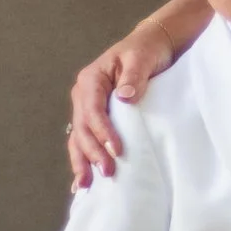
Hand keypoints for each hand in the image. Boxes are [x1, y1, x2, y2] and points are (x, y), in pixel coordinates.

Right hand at [66, 18, 179, 189]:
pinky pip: (85, 140)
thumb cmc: (147, 50)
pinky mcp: (96, 117)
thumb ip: (134, 77)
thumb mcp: (142, 58)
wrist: (151, 45)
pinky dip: (83, 158)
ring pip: (78, 138)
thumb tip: (124, 97)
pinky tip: (81, 180)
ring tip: (85, 185)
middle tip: (108, 172)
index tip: (117, 149)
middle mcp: (84, 94)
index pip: (92, 110)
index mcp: (91, 79)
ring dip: (82, 161)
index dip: (103, 132)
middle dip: (92, 152)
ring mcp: (87, 107)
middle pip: (82, 128)